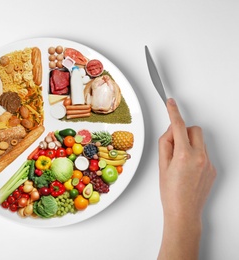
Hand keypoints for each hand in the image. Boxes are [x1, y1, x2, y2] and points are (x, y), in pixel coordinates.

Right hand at [158, 98, 215, 258]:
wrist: (184, 212)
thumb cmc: (171, 193)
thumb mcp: (162, 166)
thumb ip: (166, 144)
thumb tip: (171, 132)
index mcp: (185, 155)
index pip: (179, 126)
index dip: (173, 112)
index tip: (171, 103)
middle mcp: (200, 157)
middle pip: (194, 130)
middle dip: (184, 131)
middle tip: (173, 145)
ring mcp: (209, 163)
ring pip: (200, 141)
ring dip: (189, 144)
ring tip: (180, 162)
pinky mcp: (213, 169)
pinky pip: (204, 153)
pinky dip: (195, 155)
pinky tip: (187, 170)